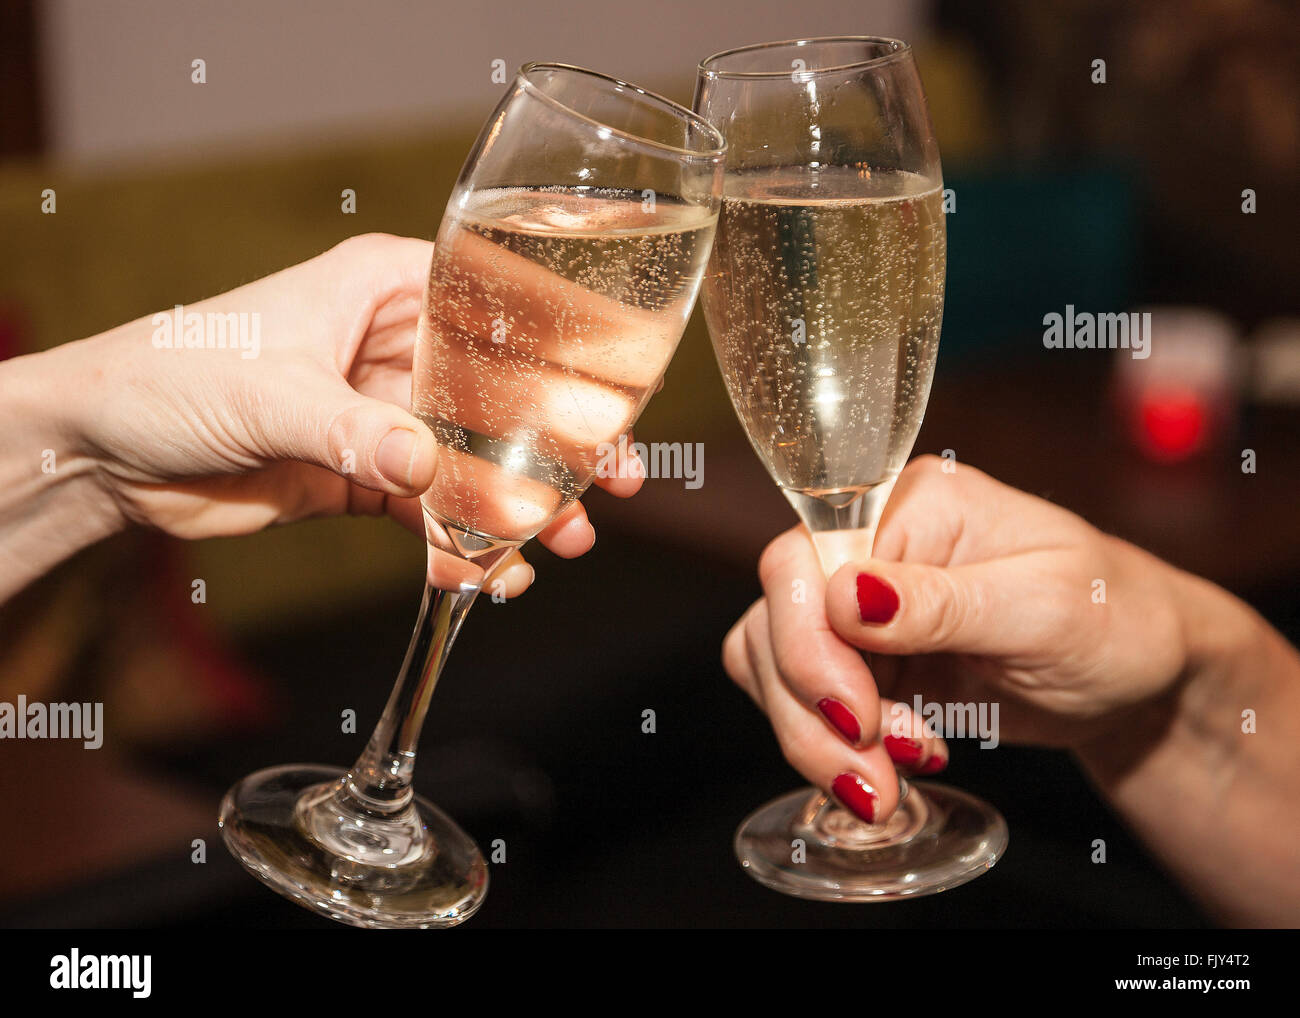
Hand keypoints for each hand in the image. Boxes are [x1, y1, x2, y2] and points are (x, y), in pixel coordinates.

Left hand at [40, 234, 642, 593]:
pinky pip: (431, 510)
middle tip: (613, 484)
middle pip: (501, 396)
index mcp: (385, 291)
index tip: (611, 401)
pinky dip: (460, 543)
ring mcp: (384, 416)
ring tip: (558, 545)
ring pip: (475, 460)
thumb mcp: (268, 392)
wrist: (104, 452)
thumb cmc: (170, 375)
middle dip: (554, 445)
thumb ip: (353, 430)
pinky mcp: (366, 475)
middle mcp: (396, 349)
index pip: (495, 309)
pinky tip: (486, 574)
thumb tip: (428, 466)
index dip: (560, 355)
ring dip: (517, 504)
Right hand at [723, 454, 1190, 822]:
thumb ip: (943, 603)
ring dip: (815, 740)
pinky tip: (891, 766)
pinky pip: (799, 700)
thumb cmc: (1116, 619)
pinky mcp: (860, 660)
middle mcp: (869, 546)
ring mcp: (858, 605)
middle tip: (876, 777)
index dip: (809, 645)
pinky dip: (827, 745)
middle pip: (776, 622)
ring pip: (773, 668)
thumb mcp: (1046, 608)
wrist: (1140, 674)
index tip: (858, 717)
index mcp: (910, 505)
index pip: (802, 562)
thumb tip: (846, 594)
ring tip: (888, 785)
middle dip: (813, 712)